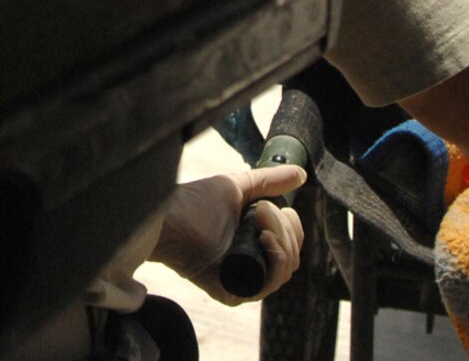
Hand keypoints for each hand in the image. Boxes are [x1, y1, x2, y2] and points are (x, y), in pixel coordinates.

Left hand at [152, 164, 305, 304]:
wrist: (168, 216)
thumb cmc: (195, 202)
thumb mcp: (238, 187)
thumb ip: (269, 182)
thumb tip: (300, 174)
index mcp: (252, 246)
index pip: (291, 245)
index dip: (292, 227)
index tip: (277, 208)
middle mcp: (249, 267)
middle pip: (292, 258)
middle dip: (287, 230)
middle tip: (261, 209)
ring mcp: (242, 283)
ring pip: (285, 270)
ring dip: (282, 239)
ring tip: (259, 216)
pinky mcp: (233, 294)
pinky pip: (269, 284)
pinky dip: (276, 260)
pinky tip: (265, 239)